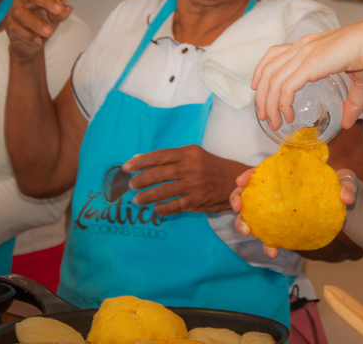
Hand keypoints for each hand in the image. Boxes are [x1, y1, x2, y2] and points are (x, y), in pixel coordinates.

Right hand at [7, 0, 72, 58]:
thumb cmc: (42, 24)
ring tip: (49, 32)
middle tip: (59, 9)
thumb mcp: (53, 19)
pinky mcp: (9, 25)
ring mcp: (13, 12)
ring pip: (21, 13)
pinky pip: (15, 28)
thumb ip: (59, 14)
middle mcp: (23, 0)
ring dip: (36, 22)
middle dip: (46, 1)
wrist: (30, 42)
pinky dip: (28, 35)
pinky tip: (38, 40)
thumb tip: (68, 8)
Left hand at [124, 145, 248, 214]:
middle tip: (131, 186)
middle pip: (159, 174)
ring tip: (137, 200)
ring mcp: (194, 185)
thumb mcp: (193, 155)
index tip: (126, 167)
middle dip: (141, 181)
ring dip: (146, 197)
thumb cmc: (210, 166)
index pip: (159, 156)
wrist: (236, 181)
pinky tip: (155, 209)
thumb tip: (139, 159)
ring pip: (163, 192)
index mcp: (188, 153)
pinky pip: (174, 206)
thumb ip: (169, 158)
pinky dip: (161, 208)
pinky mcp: (197, 201)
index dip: (141, 162)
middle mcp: (191, 168)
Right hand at [230, 168, 359, 258]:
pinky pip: (269, 235)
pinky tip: (273, 251)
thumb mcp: (347, 180)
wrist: (347, 210)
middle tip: (239, 209)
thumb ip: (348, 184)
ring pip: (253, 216)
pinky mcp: (283, 228)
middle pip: (249, 193)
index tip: (243, 181)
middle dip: (237, 199)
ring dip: (244, 224)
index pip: (262, 171)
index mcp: (287, 175)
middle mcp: (278, 192)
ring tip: (249, 232)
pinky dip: (268, 244)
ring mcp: (278, 211)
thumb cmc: (342, 187)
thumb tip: (345, 197)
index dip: (248, 175)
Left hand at [251, 22, 362, 131]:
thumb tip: (348, 123)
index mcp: (308, 45)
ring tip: (273, 122)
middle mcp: (302, 47)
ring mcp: (304, 53)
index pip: (273, 55)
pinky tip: (287, 115)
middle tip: (263, 116)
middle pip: (267, 70)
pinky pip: (286, 86)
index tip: (257, 89)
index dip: (261, 72)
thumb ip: (351, 102)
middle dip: (262, 96)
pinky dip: (282, 103)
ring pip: (273, 81)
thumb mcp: (359, 81)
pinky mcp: (310, 64)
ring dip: (269, 104)